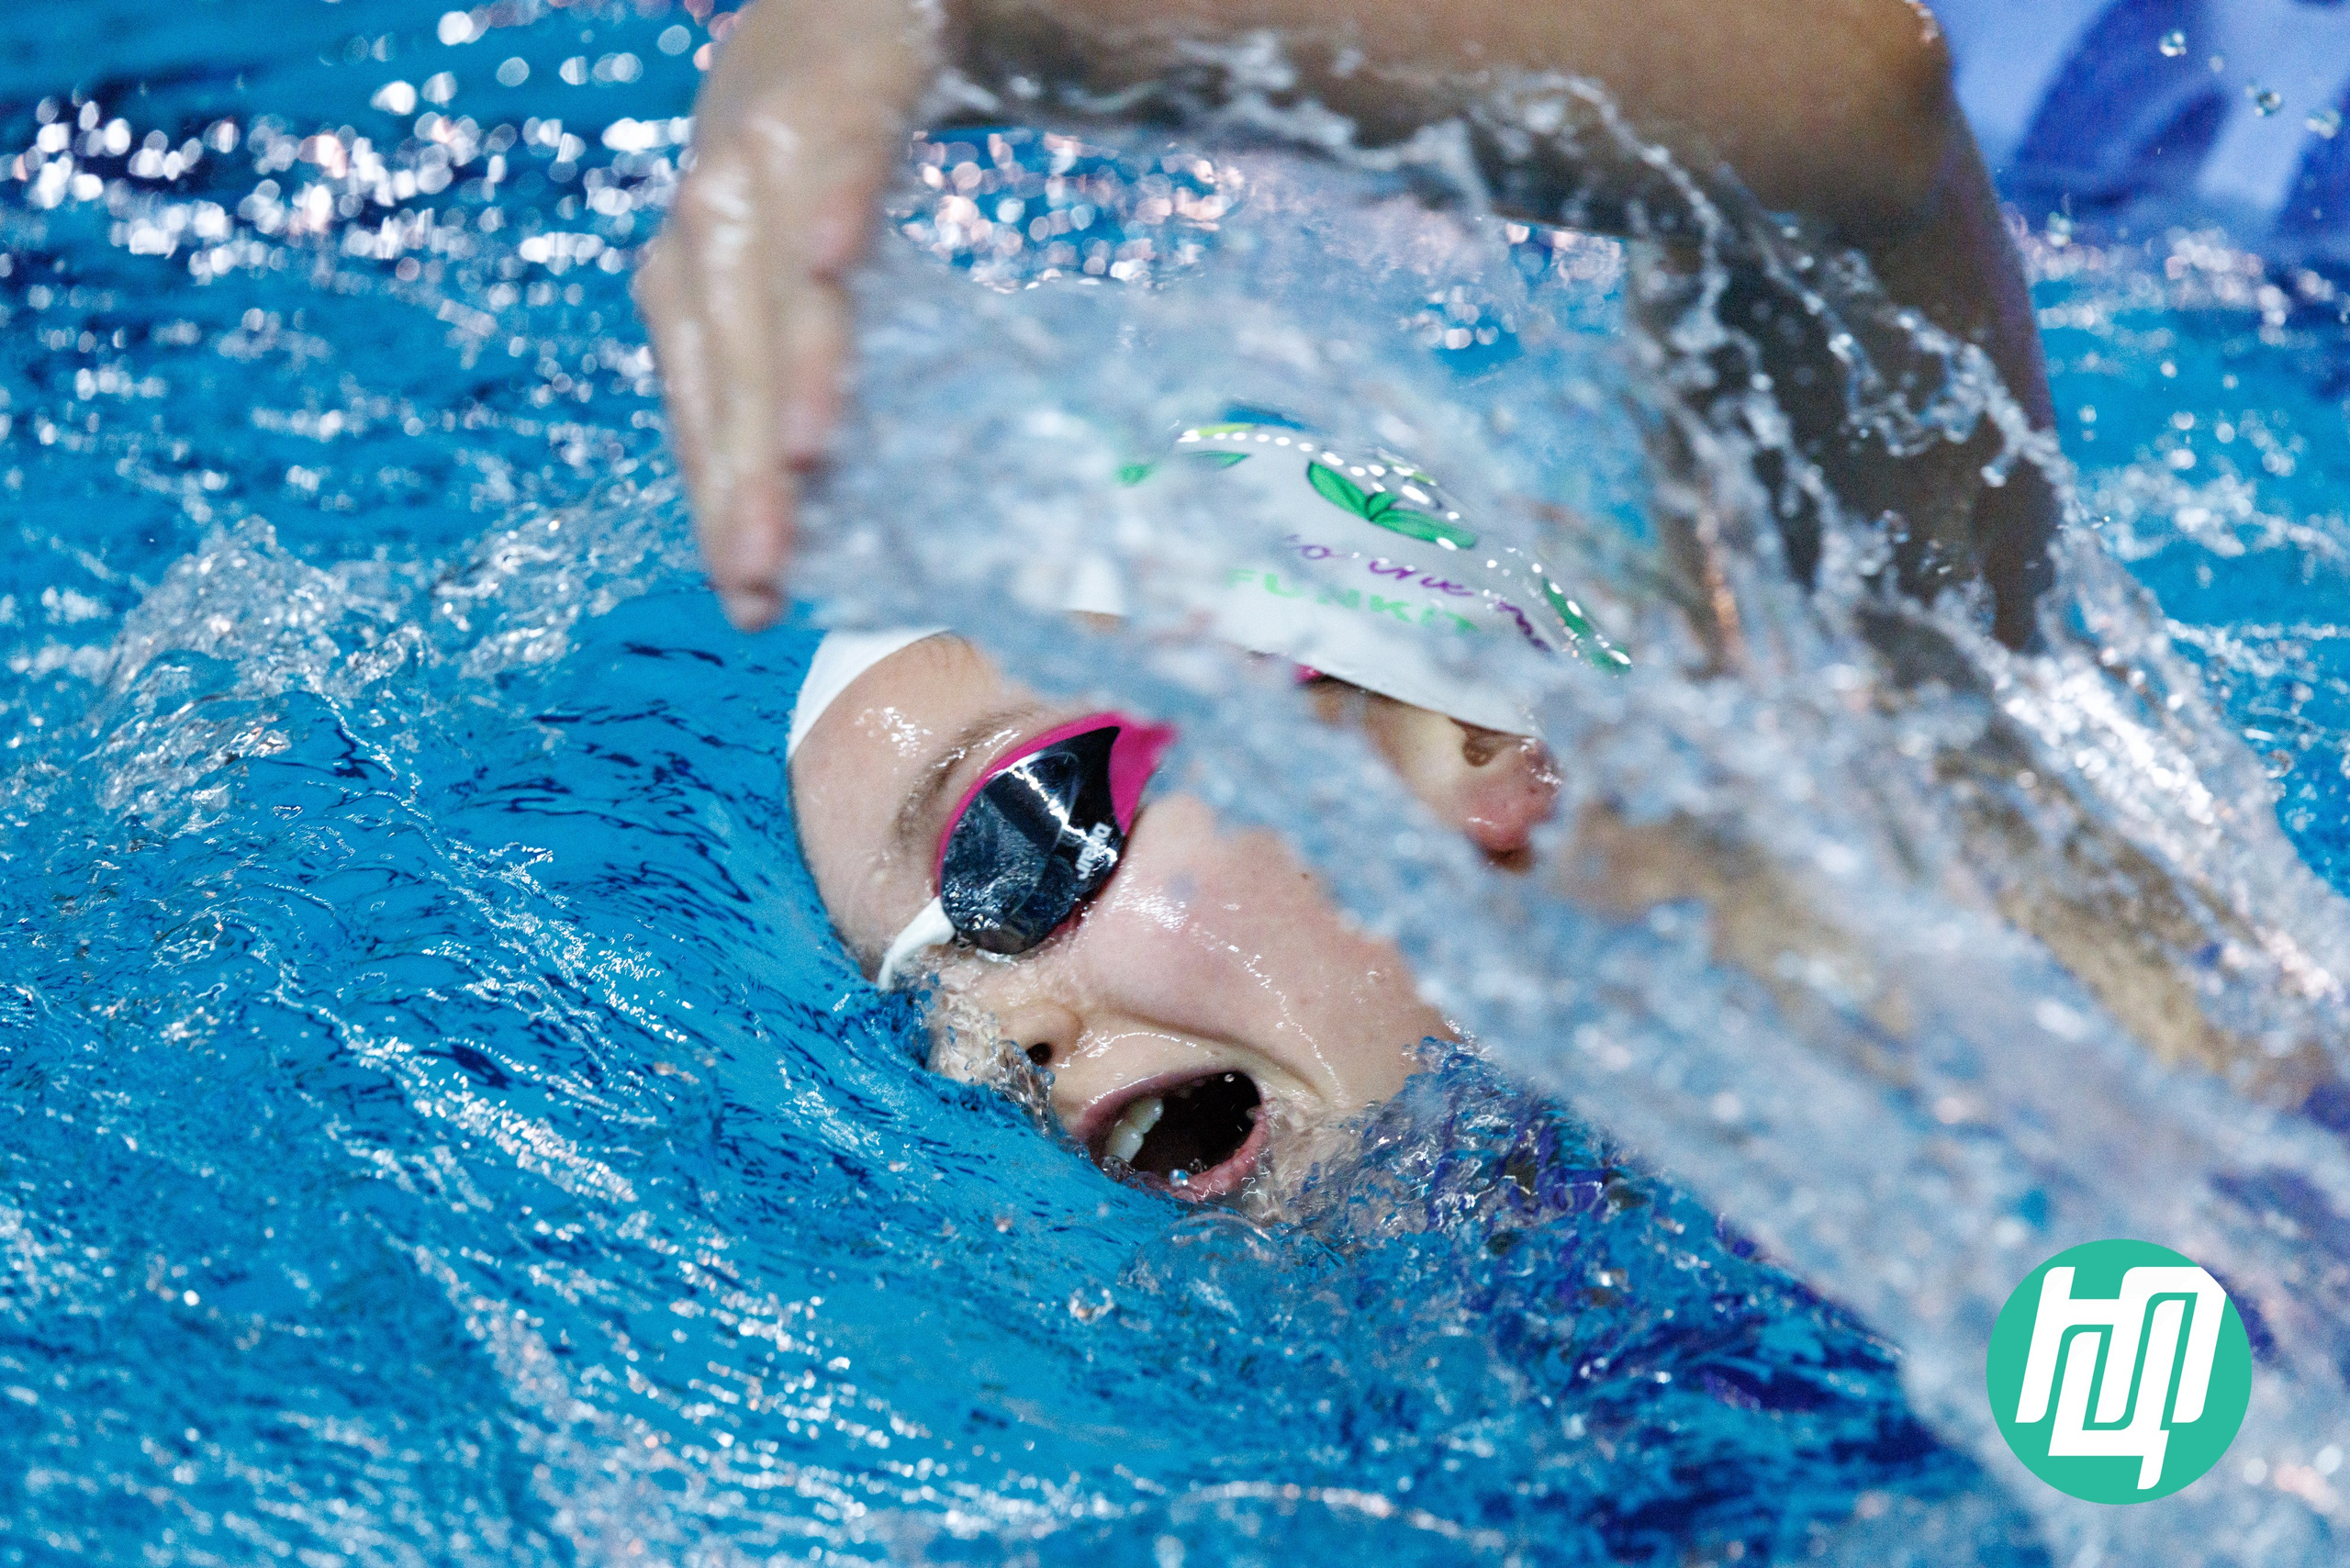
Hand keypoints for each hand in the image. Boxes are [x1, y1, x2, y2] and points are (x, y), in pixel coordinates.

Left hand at [634, 0, 934, 629]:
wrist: (851, 5)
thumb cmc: (824, 163)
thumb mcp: (792, 276)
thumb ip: (798, 372)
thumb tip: (825, 515)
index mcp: (691, 275)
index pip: (702, 409)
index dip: (720, 503)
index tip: (751, 603)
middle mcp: (709, 217)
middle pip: (725, 361)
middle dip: (741, 471)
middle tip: (763, 570)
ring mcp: (767, 147)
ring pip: (769, 274)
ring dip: (785, 362)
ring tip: (805, 456)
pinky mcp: (839, 88)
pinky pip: (837, 152)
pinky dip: (833, 202)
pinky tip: (838, 257)